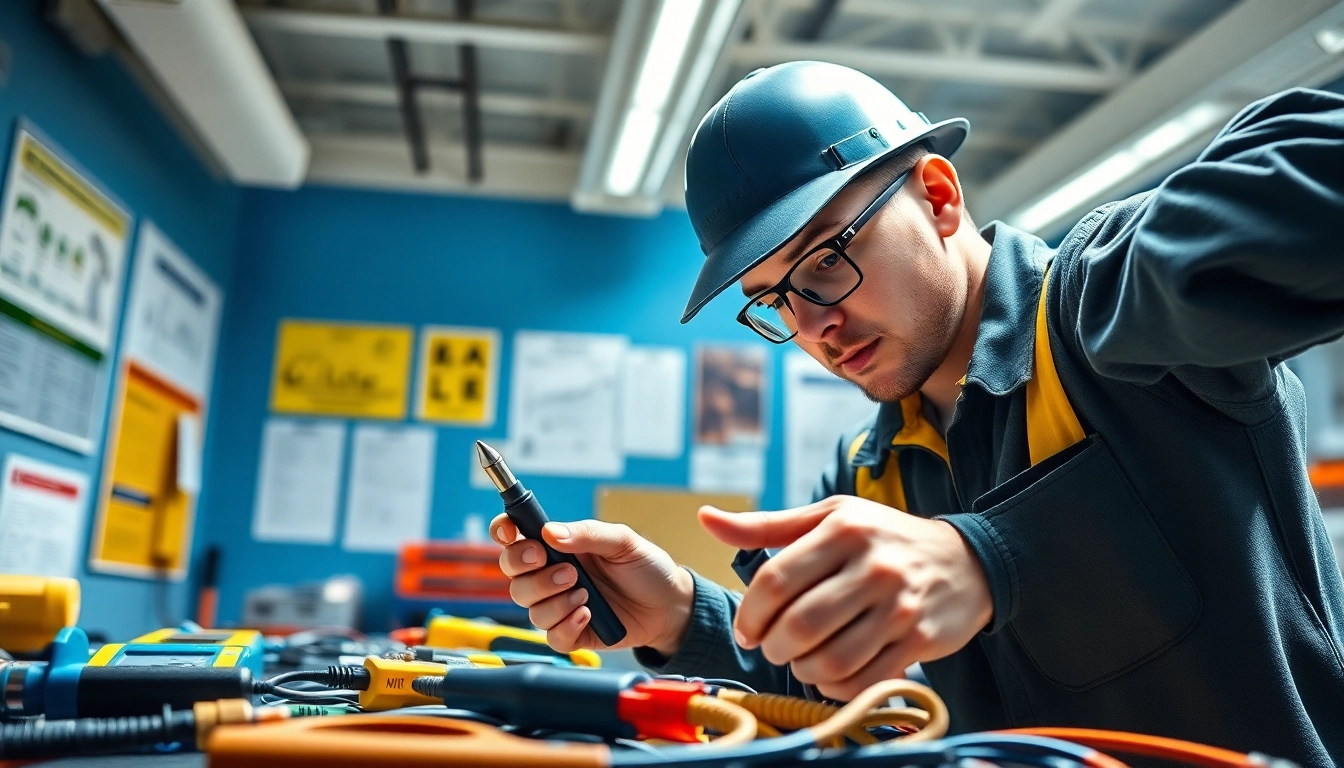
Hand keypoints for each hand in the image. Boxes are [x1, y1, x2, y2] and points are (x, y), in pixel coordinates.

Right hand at [491, 515, 694, 655]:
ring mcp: (559, 605)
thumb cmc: (645, 567)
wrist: (669, 605)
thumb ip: (588, 534)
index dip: (504, 531)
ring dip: (555, 600)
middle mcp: (551, 574)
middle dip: (530, 572)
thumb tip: (550, 532)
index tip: (512, 533)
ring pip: (529, 607)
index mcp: (557, 546)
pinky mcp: (571, 633)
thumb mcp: (623, 541)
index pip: (514, 535)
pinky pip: (551, 636)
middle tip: (567, 570)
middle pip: (513, 575)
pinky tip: (589, 614)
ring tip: (587, 593)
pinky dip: (567, 625)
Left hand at [700, 496, 991, 700]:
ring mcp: (899, 604)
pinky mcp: (920, 638)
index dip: (750, 614)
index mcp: (843, 528)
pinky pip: (864, 679)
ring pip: (831, 658)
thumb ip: (765, 525)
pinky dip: (837, 685)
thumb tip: (705, 519)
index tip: (747, 629)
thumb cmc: (882, 537)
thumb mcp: (828, 517)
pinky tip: (832, 672)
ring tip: (801, 659)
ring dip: (803, 669)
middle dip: (773, 646)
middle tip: (771, 647)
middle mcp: (873, 564)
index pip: (776, 580)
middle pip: (799, 624)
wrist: (966, 561)